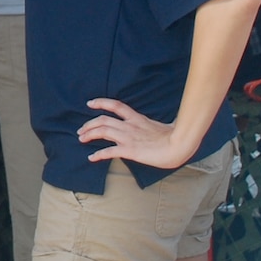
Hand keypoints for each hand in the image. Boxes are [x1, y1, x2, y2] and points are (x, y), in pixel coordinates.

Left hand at [77, 99, 199, 169]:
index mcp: (137, 119)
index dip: (101, 103)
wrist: (179, 145)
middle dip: (89, 124)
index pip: (116, 106)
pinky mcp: (130, 150)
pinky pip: (109, 151)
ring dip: (89, 134)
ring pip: (103, 131)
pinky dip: (98, 154)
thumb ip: (149, 126)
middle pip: (103, 120)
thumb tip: (150, 128)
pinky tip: (91, 157)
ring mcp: (129, 138)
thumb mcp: (159, 127)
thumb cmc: (174, 138)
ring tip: (81, 139)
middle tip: (81, 130)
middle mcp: (130, 126)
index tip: (90, 103)